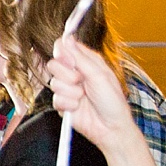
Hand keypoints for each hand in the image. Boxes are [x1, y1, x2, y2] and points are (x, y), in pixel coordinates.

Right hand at [48, 35, 138, 151]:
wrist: (110, 128)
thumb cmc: (112, 101)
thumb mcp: (99, 75)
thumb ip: (80, 57)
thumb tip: (67, 38)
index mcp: (86, 62)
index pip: (64, 47)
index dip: (62, 52)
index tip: (69, 61)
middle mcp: (74, 73)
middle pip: (54, 64)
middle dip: (66, 75)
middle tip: (80, 81)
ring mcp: (67, 89)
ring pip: (53, 83)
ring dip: (70, 92)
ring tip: (83, 97)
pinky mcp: (62, 104)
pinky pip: (55, 99)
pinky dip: (68, 104)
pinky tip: (78, 107)